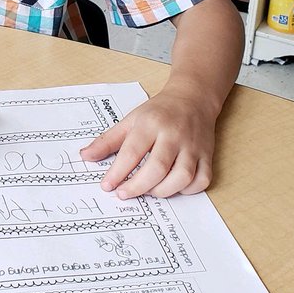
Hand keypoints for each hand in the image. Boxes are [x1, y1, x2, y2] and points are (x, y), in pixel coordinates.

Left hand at [79, 89, 213, 198]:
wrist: (193, 98)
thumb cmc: (159, 112)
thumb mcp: (130, 120)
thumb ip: (108, 140)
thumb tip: (85, 156)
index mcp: (151, 123)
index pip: (132, 151)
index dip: (118, 172)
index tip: (107, 186)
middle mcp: (173, 135)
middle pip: (157, 167)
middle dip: (138, 186)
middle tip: (124, 194)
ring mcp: (193, 146)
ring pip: (182, 176)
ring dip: (163, 190)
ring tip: (148, 191)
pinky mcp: (208, 155)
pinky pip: (202, 180)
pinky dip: (188, 190)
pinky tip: (173, 188)